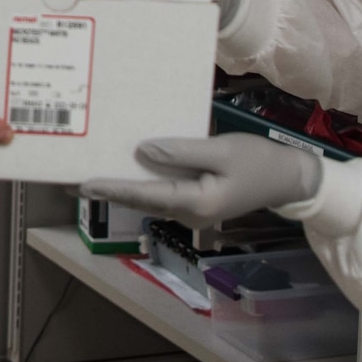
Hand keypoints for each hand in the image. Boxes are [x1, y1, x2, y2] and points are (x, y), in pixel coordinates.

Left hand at [80, 134, 322, 224]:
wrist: (291, 179)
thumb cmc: (260, 162)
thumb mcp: (223, 151)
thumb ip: (182, 151)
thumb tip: (142, 151)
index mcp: (195, 202)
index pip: (144, 194)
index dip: (111, 187)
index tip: (82, 183)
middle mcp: (188, 210)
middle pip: (140, 199)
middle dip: (107, 189)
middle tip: (71, 180)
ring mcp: (192, 208)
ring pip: (148, 197)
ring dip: (121, 187)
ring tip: (90, 175)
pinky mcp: (197, 200)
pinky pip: (162, 191)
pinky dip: (141, 182)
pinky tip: (127, 169)